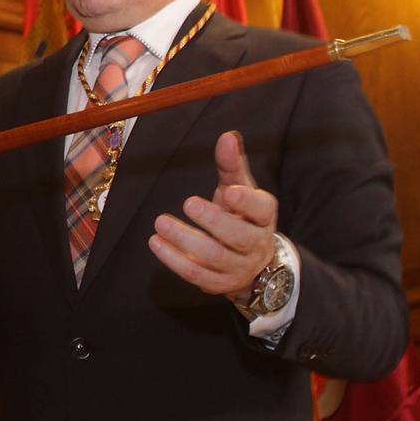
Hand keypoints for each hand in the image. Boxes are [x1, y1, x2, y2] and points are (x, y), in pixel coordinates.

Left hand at [148, 131, 277, 300]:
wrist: (249, 263)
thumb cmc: (240, 216)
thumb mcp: (238, 189)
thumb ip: (231, 165)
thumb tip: (228, 136)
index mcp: (263, 217)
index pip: (262, 209)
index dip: (247, 202)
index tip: (228, 191)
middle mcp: (255, 244)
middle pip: (238, 236)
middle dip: (213, 220)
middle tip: (188, 202)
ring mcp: (237, 267)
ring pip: (214, 257)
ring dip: (186, 240)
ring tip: (161, 223)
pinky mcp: (217, 284)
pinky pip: (195, 274)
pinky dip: (174, 259)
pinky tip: (156, 243)